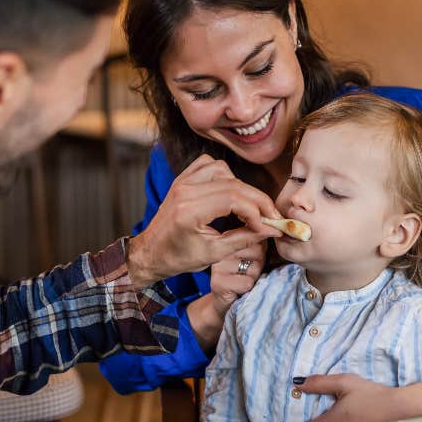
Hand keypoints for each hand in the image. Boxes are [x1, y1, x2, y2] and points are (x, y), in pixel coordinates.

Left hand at [127, 155, 279, 288]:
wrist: (151, 252)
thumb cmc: (178, 257)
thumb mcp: (214, 253)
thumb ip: (244, 238)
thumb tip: (270, 229)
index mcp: (190, 210)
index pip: (234, 199)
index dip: (256, 212)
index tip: (268, 226)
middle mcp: (185, 191)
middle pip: (233, 184)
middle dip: (257, 200)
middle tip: (270, 216)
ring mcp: (182, 182)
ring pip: (223, 170)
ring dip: (241, 186)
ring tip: (247, 206)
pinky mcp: (182, 180)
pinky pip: (208, 165)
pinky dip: (223, 174)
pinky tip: (229, 191)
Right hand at [186, 242, 267, 352]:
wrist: (226, 304)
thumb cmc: (243, 277)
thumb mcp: (255, 256)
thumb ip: (260, 242)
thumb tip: (275, 231)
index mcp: (229, 237)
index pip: (256, 234)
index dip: (263, 249)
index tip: (254, 258)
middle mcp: (221, 248)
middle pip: (257, 250)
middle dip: (259, 263)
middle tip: (247, 272)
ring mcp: (218, 265)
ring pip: (253, 267)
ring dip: (254, 277)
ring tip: (243, 281)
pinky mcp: (218, 282)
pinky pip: (247, 283)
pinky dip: (248, 289)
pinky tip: (239, 291)